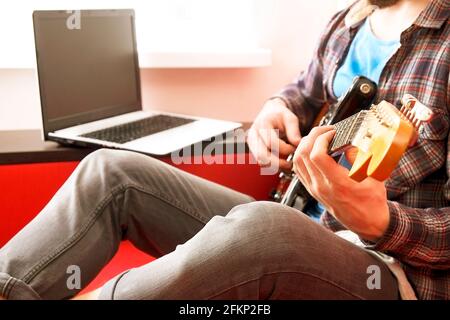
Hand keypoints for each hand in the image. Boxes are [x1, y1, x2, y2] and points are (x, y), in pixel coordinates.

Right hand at [247, 98, 300, 170]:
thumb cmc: (280, 115)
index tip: (294, 148)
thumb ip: (294, 131)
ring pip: (260, 161)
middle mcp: (253, 134)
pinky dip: (272, 165)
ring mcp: (251, 142)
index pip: (271, 143)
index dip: (285, 149)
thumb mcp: (290, 118)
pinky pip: (261, 162)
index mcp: (262, 124)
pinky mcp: (253, 149)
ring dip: (275, 165)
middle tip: (290, 164)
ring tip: (286, 163)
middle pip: (261, 156)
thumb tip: (297, 144)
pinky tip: (281, 161)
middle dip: (278, 163)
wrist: (269, 113)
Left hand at [292, 126, 389, 241]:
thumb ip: (363, 158)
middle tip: (325, 130)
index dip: (322, 138)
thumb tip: (353, 141)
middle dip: (312, 136)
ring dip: (304, 145)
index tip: (332, 132)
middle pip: (304, 155)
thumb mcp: (375, 178)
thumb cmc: (373, 203)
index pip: (317, 155)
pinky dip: (301, 156)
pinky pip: (299, 170)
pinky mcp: (312, 191)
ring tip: (318, 137)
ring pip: (297, 161)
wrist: (368, 224)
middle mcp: (322, 187)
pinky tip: (313, 150)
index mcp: (338, 183)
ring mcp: (314, 189)